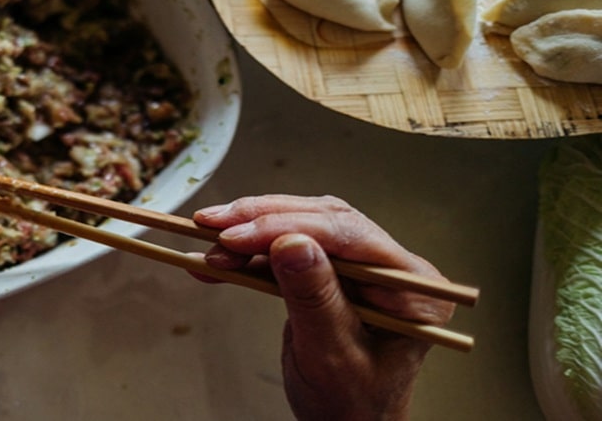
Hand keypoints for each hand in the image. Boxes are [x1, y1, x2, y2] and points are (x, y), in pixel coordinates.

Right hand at [191, 195, 454, 420]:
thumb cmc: (351, 404)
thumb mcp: (331, 355)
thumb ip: (314, 298)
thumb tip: (291, 243)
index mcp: (413, 288)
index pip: (350, 236)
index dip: (289, 227)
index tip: (239, 235)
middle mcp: (391, 268)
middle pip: (323, 222)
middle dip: (262, 223)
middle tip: (215, 227)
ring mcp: (361, 268)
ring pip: (300, 228)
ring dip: (250, 234)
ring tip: (210, 245)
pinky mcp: (331, 271)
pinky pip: (287, 251)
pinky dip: (249, 254)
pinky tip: (216, 260)